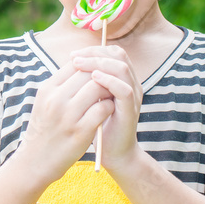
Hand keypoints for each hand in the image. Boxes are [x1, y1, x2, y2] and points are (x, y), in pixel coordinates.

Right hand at [17, 61, 115, 187]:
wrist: (35, 161)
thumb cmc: (43, 130)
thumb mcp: (44, 103)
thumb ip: (60, 86)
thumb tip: (80, 66)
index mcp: (47, 89)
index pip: (74, 64)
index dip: (90, 65)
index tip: (97, 72)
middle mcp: (56, 100)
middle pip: (88, 73)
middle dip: (102, 75)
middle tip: (109, 82)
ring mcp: (68, 116)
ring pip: (98, 88)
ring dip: (108, 89)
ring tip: (109, 95)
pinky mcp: (80, 131)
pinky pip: (103, 109)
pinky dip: (109, 106)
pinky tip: (108, 110)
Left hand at [69, 45, 142, 169]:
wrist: (113, 153)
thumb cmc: (98, 125)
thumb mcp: (91, 99)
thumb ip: (87, 82)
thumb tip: (71, 63)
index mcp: (122, 79)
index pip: (112, 52)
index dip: (93, 50)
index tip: (73, 55)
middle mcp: (131, 84)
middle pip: (118, 55)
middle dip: (94, 53)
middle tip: (74, 58)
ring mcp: (133, 96)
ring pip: (122, 68)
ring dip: (98, 63)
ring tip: (79, 65)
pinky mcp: (130, 110)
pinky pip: (124, 89)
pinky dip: (108, 81)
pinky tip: (93, 79)